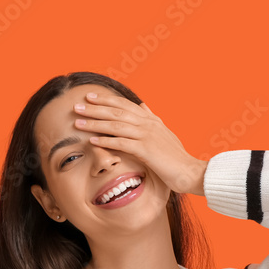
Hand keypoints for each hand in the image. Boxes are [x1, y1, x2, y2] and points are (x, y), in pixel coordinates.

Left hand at [73, 91, 207, 195]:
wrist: (190, 172)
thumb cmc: (177, 157)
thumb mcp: (164, 133)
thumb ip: (152, 119)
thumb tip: (143, 105)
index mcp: (151, 120)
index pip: (125, 105)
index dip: (106, 100)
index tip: (90, 97)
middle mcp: (148, 124)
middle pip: (117, 112)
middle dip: (95, 108)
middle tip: (77, 106)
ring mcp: (147, 136)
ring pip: (116, 125)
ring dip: (95, 123)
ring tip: (78, 122)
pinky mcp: (146, 150)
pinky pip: (122, 143)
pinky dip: (106, 141)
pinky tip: (92, 140)